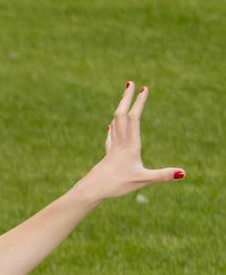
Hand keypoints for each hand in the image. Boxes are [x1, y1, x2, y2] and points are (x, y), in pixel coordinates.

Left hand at [78, 82, 184, 202]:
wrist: (91, 191)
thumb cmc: (116, 186)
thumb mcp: (142, 180)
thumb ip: (162, 175)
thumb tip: (183, 173)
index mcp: (130, 146)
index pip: (134, 118)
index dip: (138, 103)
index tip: (144, 88)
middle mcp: (120, 144)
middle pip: (121, 115)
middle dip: (126, 98)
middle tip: (130, 83)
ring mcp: (112, 149)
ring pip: (115, 123)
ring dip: (120, 108)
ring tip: (123, 98)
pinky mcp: (107, 156)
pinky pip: (110, 137)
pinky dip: (112, 128)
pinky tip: (110, 127)